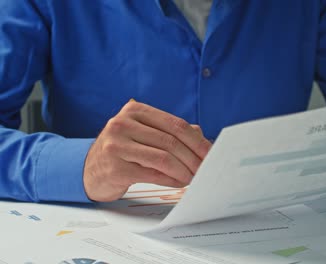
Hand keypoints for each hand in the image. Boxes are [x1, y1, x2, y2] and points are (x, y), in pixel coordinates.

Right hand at [83, 101, 211, 201]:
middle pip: (171, 141)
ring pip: (164, 158)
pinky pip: (153, 174)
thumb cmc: (123, 150)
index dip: (197, 140)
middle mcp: (123, 123)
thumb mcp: (143, 134)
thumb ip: (170, 132)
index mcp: (135, 110)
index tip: (211, 153)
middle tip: (206, 169)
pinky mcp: (115, 167)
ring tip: (194, 177)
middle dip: (194, 158)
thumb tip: (203, 139)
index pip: (175, 124)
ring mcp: (117, 145)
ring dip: (184, 170)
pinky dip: (171, 180)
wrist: (88, 170)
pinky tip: (179, 182)